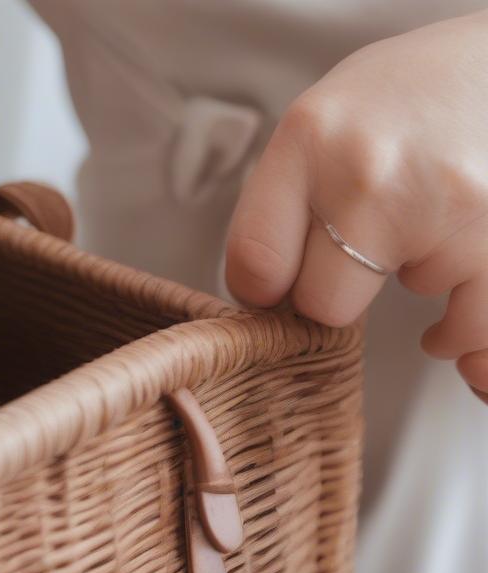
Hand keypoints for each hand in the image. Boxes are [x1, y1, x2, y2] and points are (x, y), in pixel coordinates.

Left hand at [225, 12, 487, 401]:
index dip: (265, 290)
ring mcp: (442, 205)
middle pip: (322, 304)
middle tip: (364, 248)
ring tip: (430, 220)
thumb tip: (261, 302)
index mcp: (307, 140)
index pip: (255, 265)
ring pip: (403, 300)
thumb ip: (280, 205)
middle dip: (340, 288)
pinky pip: (472, 329)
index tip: (280, 285)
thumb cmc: (403, 95)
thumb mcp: (319, 121)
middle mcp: (369, 173)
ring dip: (418, 277)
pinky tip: (454, 316)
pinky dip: (463, 330)